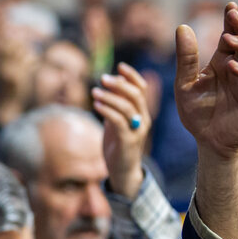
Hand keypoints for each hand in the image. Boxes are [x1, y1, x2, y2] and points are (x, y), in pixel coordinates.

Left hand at [92, 62, 152, 198]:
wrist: (123, 172)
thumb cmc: (118, 145)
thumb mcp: (116, 122)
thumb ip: (115, 105)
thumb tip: (110, 84)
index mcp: (142, 113)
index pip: (141, 89)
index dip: (132, 76)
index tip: (119, 66)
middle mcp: (143, 120)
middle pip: (135, 95)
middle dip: (118, 84)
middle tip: (102, 79)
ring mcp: (136, 131)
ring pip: (126, 107)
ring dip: (109, 97)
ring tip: (94, 91)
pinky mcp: (128, 141)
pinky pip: (118, 122)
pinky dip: (107, 111)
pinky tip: (96, 105)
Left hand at [174, 2, 237, 160]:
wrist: (207, 141)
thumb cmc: (197, 113)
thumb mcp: (185, 84)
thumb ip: (185, 59)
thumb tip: (182, 26)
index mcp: (223, 62)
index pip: (232, 35)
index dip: (233, 20)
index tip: (230, 5)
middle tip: (232, 15)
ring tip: (229, 39)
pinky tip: (232, 66)